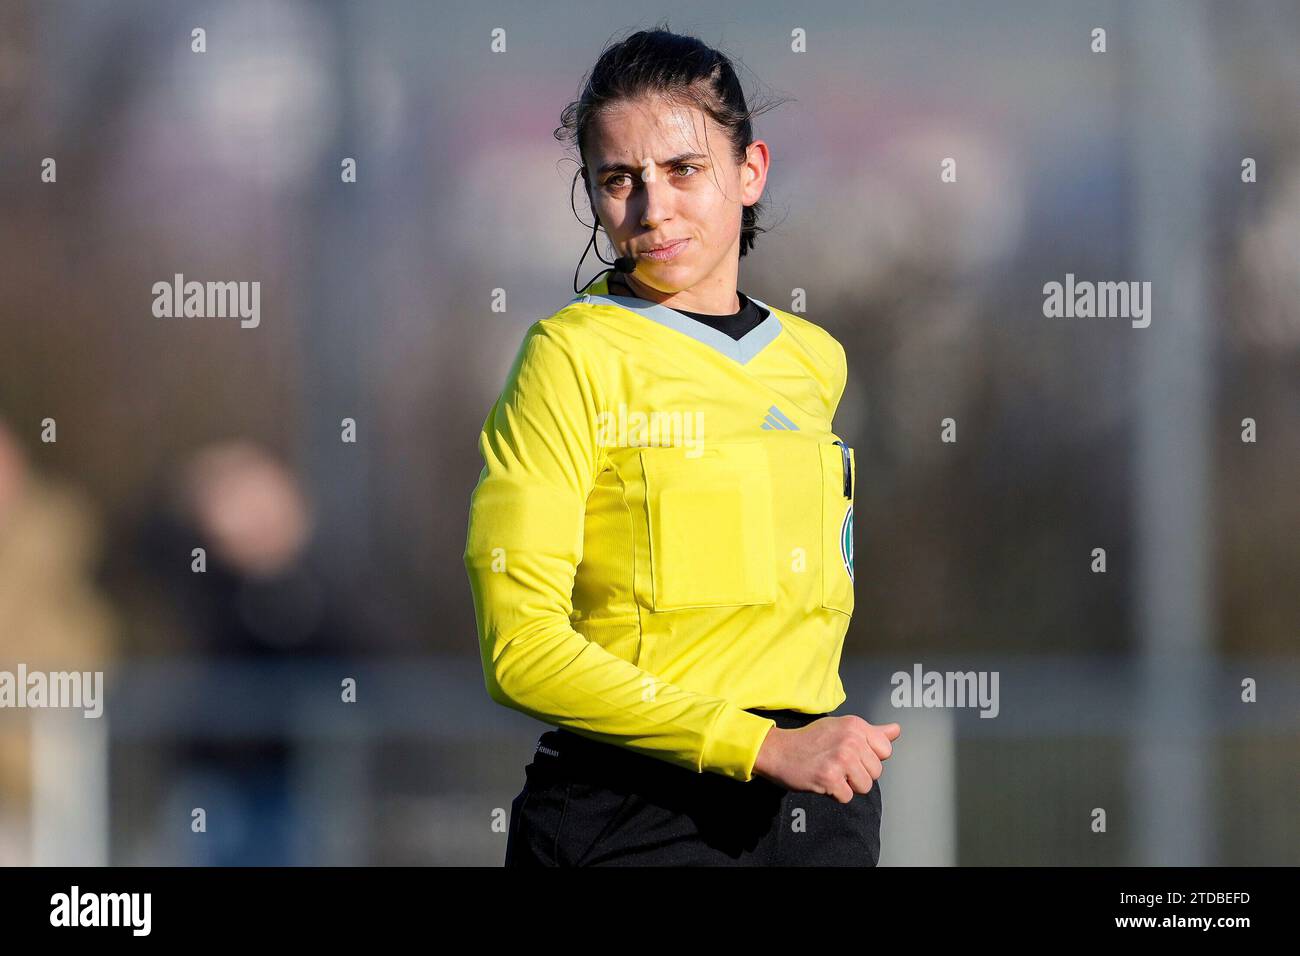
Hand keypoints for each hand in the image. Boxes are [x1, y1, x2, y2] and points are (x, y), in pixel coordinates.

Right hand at [752, 715, 900, 802]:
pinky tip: (823, 780)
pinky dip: (835, 794)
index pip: (885, 751)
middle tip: (837, 763)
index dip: (869, 757)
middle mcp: (851, 740)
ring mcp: (841, 759)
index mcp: (856, 725)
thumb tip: (896, 730)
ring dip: (848, 785)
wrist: (779, 750)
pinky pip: (847, 797)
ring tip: (832, 772)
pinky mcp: (830, 778)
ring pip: (864, 786)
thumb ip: (872, 732)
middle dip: (858, 773)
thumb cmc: (810, 740)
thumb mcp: (842, 727)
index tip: (853, 754)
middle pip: (876, 772)